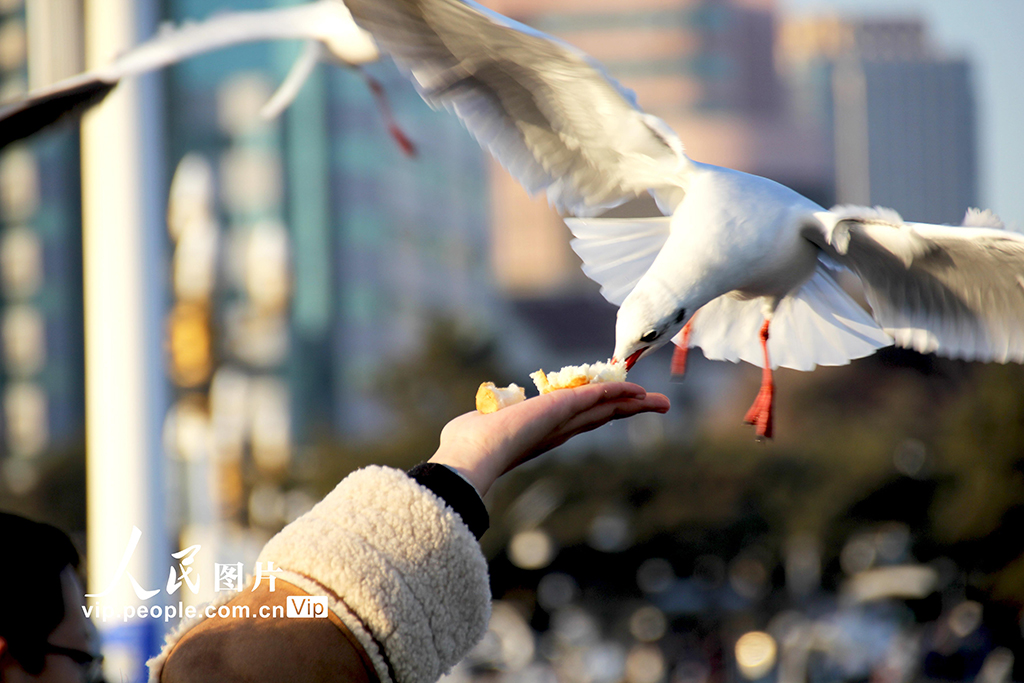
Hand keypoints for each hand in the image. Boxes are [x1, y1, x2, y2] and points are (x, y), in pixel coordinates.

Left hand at [429, 382, 669, 495]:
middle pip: (600, 416)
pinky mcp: (560, 408)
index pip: (577, 419)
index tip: (616, 405)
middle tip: (658, 406)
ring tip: (660, 402)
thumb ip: (485, 419)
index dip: (600, 410)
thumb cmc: (465, 446)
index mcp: (540, 432)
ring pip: (605, 409)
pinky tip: (636, 390)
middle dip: (629, 410)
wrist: (469, 460)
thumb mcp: (480, 425)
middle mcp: (556, 430)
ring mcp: (561, 422)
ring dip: (633, 403)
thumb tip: (475, 420)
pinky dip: (617, 391)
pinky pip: (596, 396)